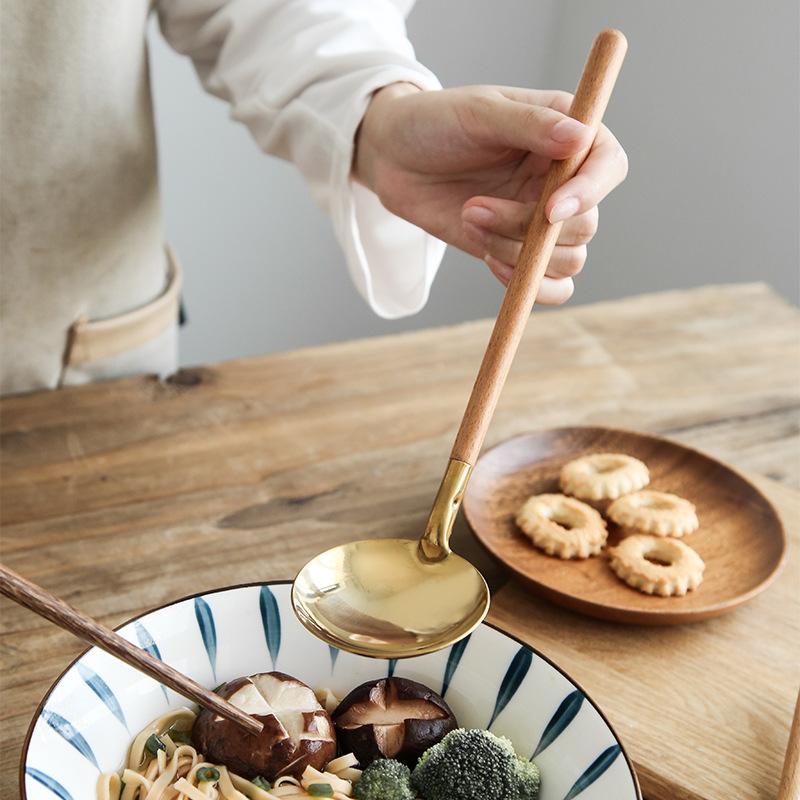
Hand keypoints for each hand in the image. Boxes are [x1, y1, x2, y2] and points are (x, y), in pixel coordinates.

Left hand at [354, 83, 627, 302]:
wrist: (394, 159)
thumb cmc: (435, 123)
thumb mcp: (479, 112)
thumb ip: (530, 124)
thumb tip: (580, 138)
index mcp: (565, 134)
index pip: (609, 166)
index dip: (590, 192)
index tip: (551, 210)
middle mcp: (562, 180)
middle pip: (586, 224)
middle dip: (530, 227)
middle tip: (475, 206)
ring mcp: (541, 219)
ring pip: (566, 260)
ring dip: (515, 251)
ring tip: (469, 217)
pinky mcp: (517, 249)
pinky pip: (549, 285)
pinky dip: (524, 281)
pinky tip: (487, 258)